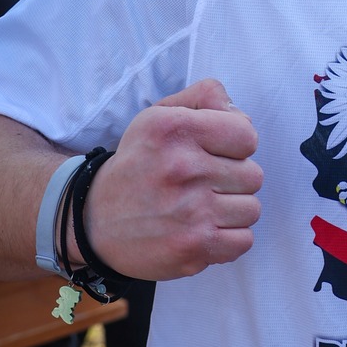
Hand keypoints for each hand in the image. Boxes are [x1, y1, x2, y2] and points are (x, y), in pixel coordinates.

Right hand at [79, 78, 262, 279]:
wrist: (94, 220)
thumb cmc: (138, 164)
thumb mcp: (159, 115)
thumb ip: (205, 98)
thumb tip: (243, 115)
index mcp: (174, 129)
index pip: (247, 135)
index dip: (236, 145)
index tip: (215, 152)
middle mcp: (181, 167)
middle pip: (253, 175)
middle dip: (233, 179)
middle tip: (203, 183)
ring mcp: (188, 212)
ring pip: (251, 209)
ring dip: (232, 210)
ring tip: (202, 207)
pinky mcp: (192, 248)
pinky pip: (243, 241)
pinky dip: (228, 238)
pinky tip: (203, 229)